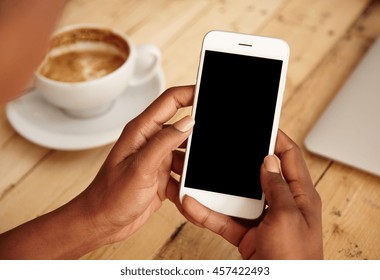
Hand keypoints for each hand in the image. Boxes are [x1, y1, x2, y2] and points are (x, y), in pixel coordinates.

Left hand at [80, 85, 194, 242]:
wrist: (102, 223)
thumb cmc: (111, 196)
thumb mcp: (140, 168)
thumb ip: (164, 142)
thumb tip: (188, 122)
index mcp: (141, 131)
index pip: (170, 101)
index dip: (190, 93)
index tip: (209, 92)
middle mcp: (150, 142)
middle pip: (181, 126)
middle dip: (199, 132)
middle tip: (213, 140)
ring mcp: (157, 160)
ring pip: (186, 153)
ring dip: (193, 163)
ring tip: (200, 173)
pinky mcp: (161, 177)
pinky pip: (183, 174)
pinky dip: (188, 182)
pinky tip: (188, 193)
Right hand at [174, 130, 322, 258]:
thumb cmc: (295, 261)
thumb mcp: (287, 218)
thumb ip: (277, 188)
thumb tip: (269, 160)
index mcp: (300, 197)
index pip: (289, 157)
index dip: (277, 138)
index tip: (261, 124)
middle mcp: (281, 205)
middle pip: (257, 174)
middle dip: (239, 160)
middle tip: (223, 144)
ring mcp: (262, 220)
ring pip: (235, 196)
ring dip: (216, 188)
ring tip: (198, 173)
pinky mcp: (246, 234)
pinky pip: (224, 218)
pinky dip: (207, 213)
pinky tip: (192, 204)